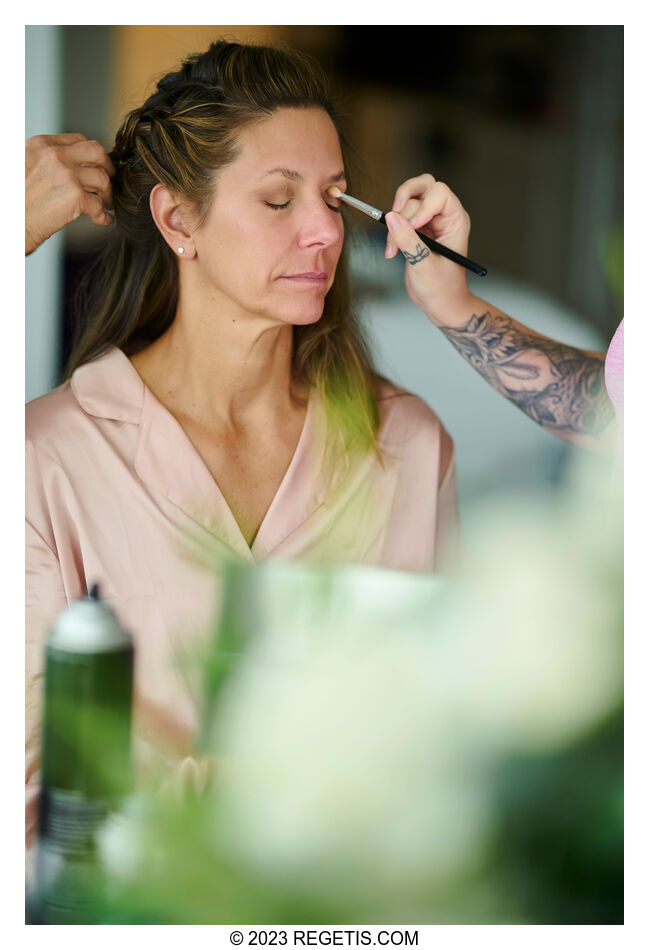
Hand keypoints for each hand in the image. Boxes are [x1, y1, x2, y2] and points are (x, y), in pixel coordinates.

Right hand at [25, 133, 114, 254]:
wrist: (8, 221)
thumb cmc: (14, 200)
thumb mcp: (25, 165)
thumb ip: (47, 160)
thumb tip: (71, 165)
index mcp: (42, 144)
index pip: (78, 141)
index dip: (91, 155)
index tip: (96, 166)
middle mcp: (56, 155)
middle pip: (97, 152)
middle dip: (108, 167)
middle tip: (109, 180)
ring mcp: (67, 175)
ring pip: (102, 179)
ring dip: (107, 194)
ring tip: (106, 204)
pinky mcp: (75, 197)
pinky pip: (99, 205)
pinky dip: (104, 215)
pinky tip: (104, 220)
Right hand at [385, 174, 472, 325]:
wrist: (440, 304)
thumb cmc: (443, 289)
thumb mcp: (425, 266)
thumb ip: (409, 241)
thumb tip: (391, 218)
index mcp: (455, 220)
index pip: (439, 193)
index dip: (423, 205)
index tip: (414, 225)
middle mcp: (442, 216)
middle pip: (422, 187)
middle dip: (405, 203)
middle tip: (395, 219)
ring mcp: (428, 222)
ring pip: (406, 202)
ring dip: (395, 223)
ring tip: (394, 249)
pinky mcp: (414, 230)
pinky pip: (398, 219)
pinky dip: (391, 233)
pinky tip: (392, 252)